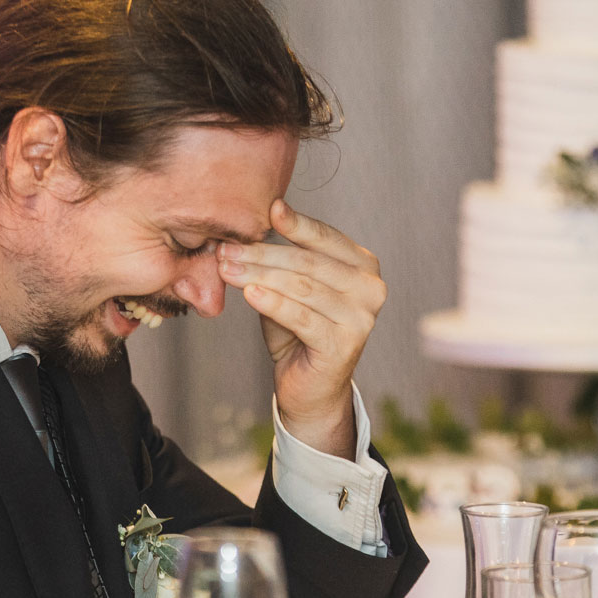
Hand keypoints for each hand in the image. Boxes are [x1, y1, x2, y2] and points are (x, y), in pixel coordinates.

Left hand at [217, 200, 384, 458]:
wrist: (310, 388)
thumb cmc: (298, 331)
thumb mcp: (290, 288)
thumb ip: (281, 260)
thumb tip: (250, 227)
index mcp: (363, 267)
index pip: (326, 238)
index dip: (296, 223)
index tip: (268, 208)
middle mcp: (370, 289)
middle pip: (309, 262)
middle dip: (263, 254)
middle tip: (226, 249)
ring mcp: (361, 318)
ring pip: (302, 287)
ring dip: (259, 275)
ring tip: (226, 269)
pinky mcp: (343, 344)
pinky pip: (301, 317)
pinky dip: (273, 303)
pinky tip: (249, 293)